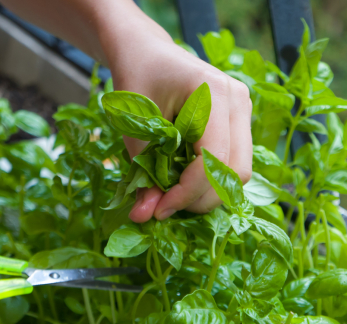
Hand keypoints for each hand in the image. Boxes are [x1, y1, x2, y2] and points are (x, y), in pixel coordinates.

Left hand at [102, 10, 252, 222]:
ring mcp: (242, 110)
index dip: (186, 193)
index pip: (213, 161)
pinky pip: (234, 161)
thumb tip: (143, 218)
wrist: (146, 53)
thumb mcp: (134, 129)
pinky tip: (185, 179)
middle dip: (200, 198)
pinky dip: (211, 180)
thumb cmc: (136, 80)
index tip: (158, 210)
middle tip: (166, 206)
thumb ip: (143, 174)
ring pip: (239, 171)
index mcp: (213, 94)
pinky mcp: (238, 121)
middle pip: (235, 172)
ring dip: (208, 192)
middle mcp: (238, 101)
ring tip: (174, 194)